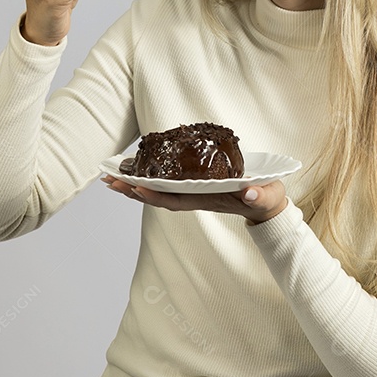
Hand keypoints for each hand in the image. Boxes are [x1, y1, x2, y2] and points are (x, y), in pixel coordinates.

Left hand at [102, 175, 287, 223]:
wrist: (267, 205)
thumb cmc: (266, 199)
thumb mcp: (266, 196)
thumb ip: (260, 196)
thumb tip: (250, 194)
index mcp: (209, 199)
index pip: (177, 199)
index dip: (156, 195)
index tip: (136, 188)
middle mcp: (196, 197)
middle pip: (159, 195)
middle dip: (133, 189)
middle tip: (108, 179)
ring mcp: (193, 192)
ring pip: (158, 190)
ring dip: (134, 184)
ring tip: (111, 176)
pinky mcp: (194, 185)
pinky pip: (166, 183)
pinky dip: (148, 177)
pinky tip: (135, 170)